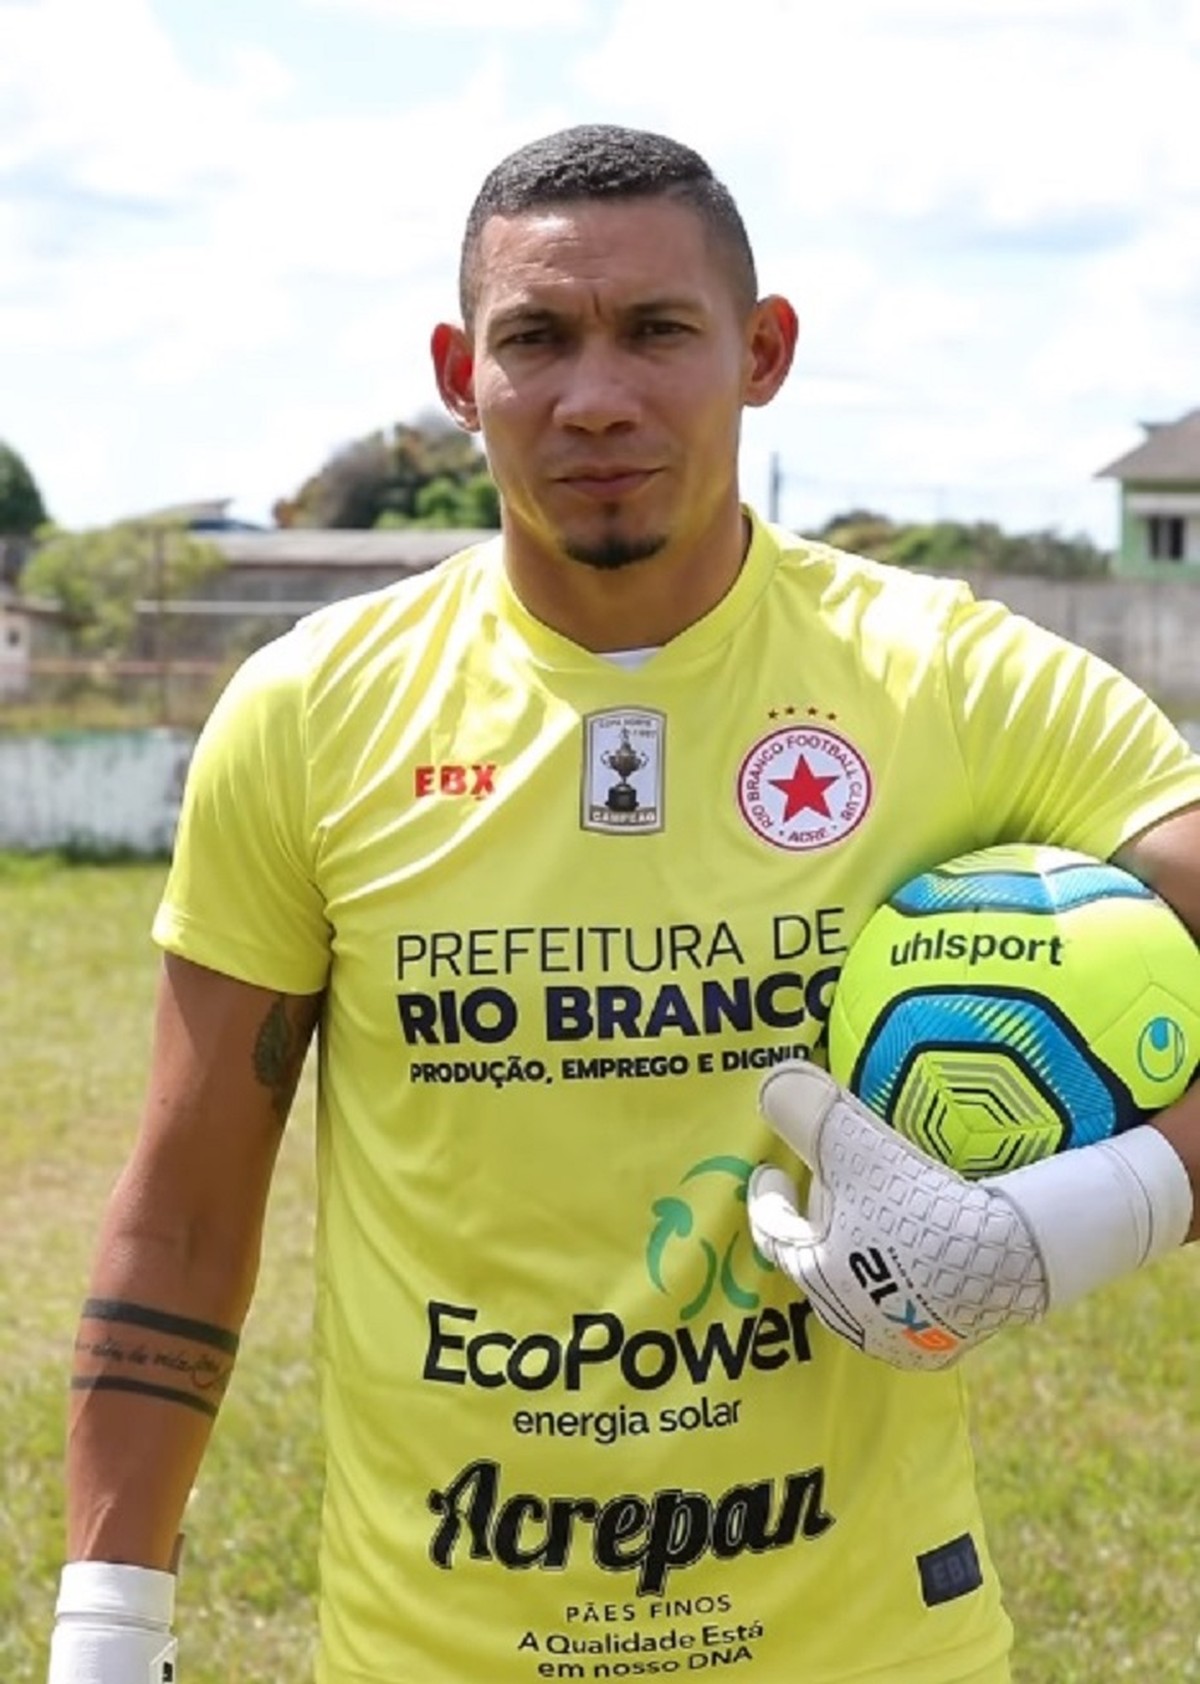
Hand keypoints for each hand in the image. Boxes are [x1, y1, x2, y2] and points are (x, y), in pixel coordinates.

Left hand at [747, 1061, 1048, 1369]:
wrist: (1006, 1262)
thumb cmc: (917, 1206)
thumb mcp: (855, 1148)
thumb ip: (807, 1112)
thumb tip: (772, 1086)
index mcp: (818, 1274)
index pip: (774, 1233)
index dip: (769, 1199)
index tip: (771, 1173)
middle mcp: (850, 1317)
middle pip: (818, 1260)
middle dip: (818, 1222)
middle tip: (828, 1184)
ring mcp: (898, 1338)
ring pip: (862, 1285)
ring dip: (861, 1250)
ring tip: (874, 1215)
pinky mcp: (944, 1346)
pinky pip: (909, 1305)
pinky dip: (903, 1274)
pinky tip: (919, 1250)